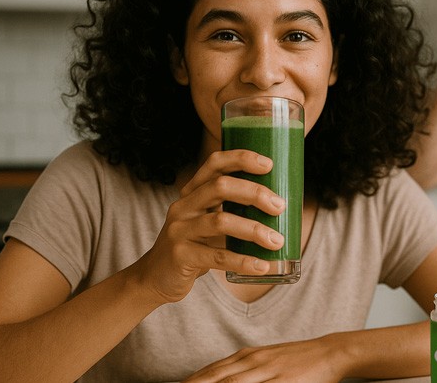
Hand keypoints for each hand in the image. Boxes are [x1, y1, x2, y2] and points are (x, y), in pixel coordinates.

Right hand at [129, 149, 285, 304]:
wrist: (156, 278)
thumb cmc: (194, 245)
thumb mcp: (207, 220)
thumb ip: (231, 209)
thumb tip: (279, 205)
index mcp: (192, 192)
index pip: (215, 163)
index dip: (241, 159)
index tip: (269, 165)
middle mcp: (184, 206)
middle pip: (221, 187)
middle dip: (255, 193)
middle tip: (280, 207)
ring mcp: (179, 230)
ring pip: (220, 221)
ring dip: (254, 230)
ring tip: (277, 241)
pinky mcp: (180, 255)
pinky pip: (217, 256)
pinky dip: (243, 261)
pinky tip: (262, 266)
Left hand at [181, 338, 344, 382]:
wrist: (330, 351)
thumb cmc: (297, 359)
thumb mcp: (267, 361)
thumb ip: (244, 371)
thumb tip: (222, 378)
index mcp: (247, 356)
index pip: (212, 371)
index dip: (191, 380)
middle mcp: (253, 362)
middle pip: (216, 378)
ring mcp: (268, 371)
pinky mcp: (283, 382)